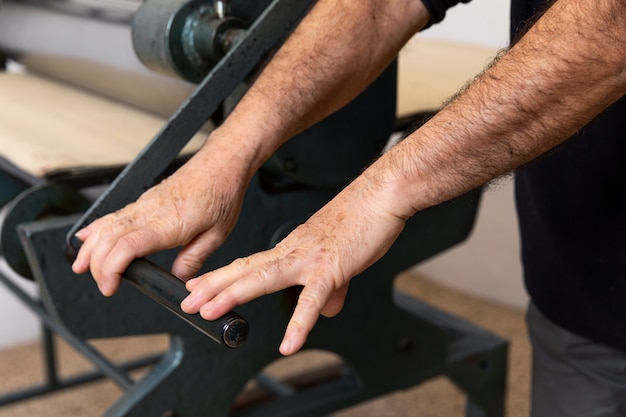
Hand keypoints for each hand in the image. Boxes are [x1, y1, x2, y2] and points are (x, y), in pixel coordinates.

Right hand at [71, 133, 251, 295]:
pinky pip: (114, 214)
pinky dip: (96, 228)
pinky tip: (87, 237)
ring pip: (106, 224)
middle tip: (102, 284)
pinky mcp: (145, 199)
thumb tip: (178, 279)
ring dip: (90, 247)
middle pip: (109, 237)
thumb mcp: (217, 234)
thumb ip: (194, 259)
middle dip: (97, 264)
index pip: (127, 246)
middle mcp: (151, 211)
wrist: (221, 164)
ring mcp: (145, 203)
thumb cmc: (221, 193)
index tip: (110, 286)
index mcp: (169, 223)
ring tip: (81, 266)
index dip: (111, 268)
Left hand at [180, 172, 407, 355]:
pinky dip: (300, 323)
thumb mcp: (340, 257)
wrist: (381, 195)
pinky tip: (290, 344)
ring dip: (233, 294)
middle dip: (213, 286)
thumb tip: (328, 310)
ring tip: (210, 311)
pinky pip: (312, 300)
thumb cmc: (362, 219)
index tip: (199, 286)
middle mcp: (294, 251)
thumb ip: (332, 287)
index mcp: (293, 248)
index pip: (250, 263)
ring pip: (264, 278)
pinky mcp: (331, 267)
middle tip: (187, 301)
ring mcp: (309, 259)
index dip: (222, 276)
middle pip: (246, 269)